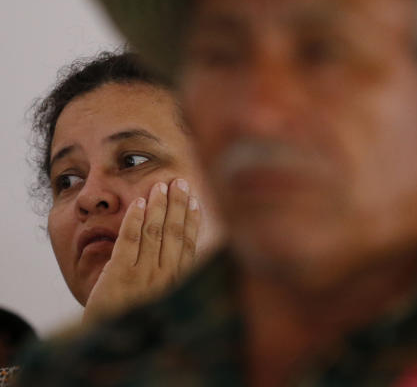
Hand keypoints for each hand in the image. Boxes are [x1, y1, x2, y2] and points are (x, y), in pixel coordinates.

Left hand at [82, 178, 201, 324]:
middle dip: (178, 204)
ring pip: (154, 232)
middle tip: (179, 182)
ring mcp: (143, 275)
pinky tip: (138, 203)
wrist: (111, 346)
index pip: (190, 242)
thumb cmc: (138, 321)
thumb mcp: (164, 299)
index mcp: (179, 281)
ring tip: (160, 186)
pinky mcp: (119, 275)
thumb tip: (185, 246)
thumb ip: (173, 275)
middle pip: (175, 232)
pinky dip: (134, 219)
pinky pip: (129, 241)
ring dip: (159, 206)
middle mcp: (166, 276)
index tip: (195, 198)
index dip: (192, 218)